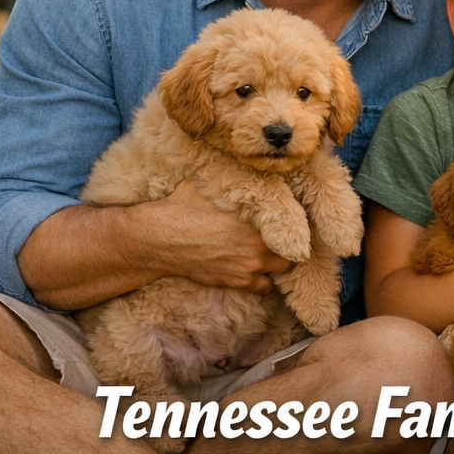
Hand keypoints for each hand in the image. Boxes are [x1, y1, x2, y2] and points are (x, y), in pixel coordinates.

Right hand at [147, 181, 286, 291]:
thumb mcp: (209, 182)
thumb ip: (233, 179)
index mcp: (258, 220)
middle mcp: (259, 246)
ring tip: (269, 253)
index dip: (292, 221)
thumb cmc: (183, 207)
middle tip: (279, 237)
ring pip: (282, 269)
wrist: (160, 238)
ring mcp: (249, 267)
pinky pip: (264, 287)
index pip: (294, 223)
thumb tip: (244, 166)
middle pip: (292, 248)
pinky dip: (263, 281)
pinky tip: (255, 269)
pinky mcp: (236, 282)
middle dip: (288, 243)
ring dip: (277, 262)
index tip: (288, 219)